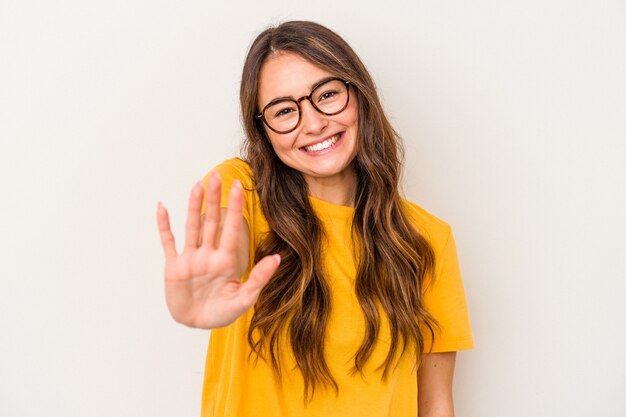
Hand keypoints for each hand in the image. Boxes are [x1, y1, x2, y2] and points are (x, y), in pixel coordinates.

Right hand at [156, 172, 279, 328]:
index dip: (235, 208)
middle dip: (215, 199)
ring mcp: (190, 259)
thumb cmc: (221, 312)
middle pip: (211, 221)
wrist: (197, 324)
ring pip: (192, 227)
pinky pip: (168, 242)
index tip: (239, 187)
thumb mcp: (244, 298)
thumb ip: (259, 278)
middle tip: (217, 176)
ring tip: (197, 185)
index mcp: (226, 260)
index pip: (231, 229)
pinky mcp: (174, 266)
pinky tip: (162, 207)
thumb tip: (278, 258)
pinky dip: (164, 226)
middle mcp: (208, 254)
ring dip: (193, 206)